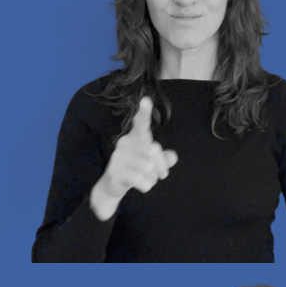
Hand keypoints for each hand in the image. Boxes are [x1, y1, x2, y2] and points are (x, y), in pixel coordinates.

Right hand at [90, 96, 177, 219]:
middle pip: (154, 150)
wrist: (114, 184)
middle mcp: (124, 143)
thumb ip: (165, 158)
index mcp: (135, 137)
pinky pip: (140, 179)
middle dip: (162, 166)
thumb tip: (172, 157)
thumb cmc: (137, 168)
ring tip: (147, 179)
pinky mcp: (114, 171)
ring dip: (153, 178)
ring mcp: (118, 156)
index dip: (144, 113)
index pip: (141, 124)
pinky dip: (146, 186)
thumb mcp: (154, 163)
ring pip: (148, 167)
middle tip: (162, 174)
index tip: (146, 100)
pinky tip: (142, 186)